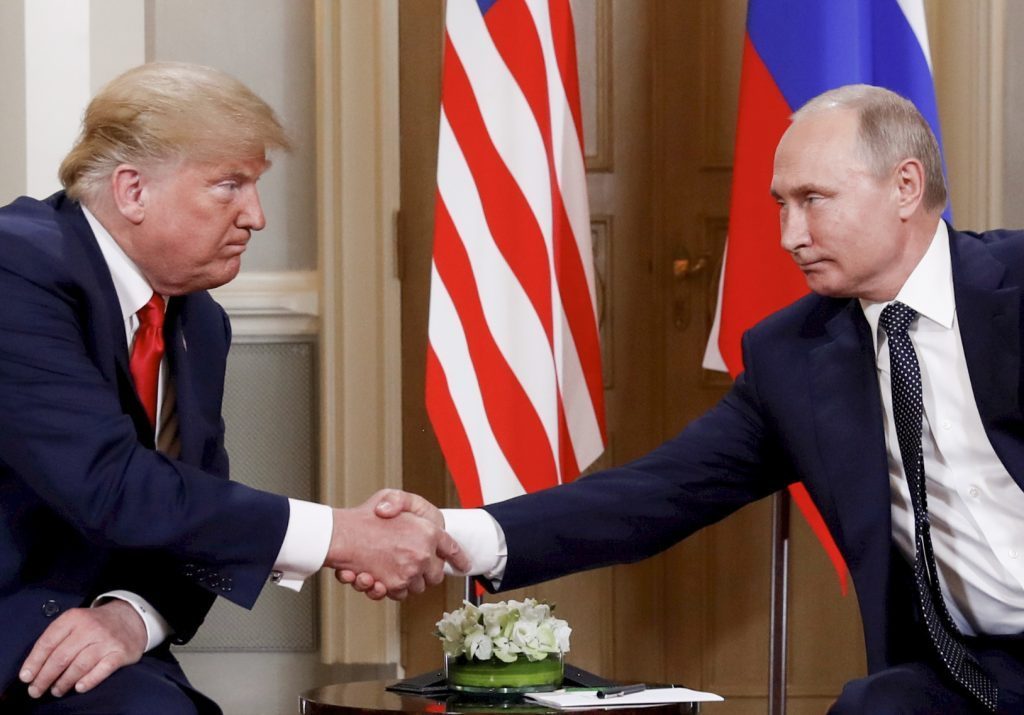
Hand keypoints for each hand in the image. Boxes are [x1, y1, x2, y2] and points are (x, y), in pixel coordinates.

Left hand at [19, 600, 145, 698]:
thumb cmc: (96, 625)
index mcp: (74, 618)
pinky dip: (88, 681)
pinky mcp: (120, 653)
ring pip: (79, 666)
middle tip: (36, 691)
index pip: (48, 642)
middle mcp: (90, 628)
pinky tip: (79, 688)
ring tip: (56, 691)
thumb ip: (57, 639)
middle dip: (44, 678)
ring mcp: (106, 641)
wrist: (131, 618)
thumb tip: (35, 668)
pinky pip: (102, 670)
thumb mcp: (76, 622)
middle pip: (61, 657)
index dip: (34, 662)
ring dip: (63, 683)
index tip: (26, 678)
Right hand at [327, 490, 468, 600]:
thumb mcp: (389, 496)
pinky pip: (399, 593)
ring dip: (407, 581)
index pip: (452, 549)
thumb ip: (404, 504)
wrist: (340, 536)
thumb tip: (415, 521)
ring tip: (390, 568)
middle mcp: (422, 554)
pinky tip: (377, 577)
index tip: (465, 564)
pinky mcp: (393, 585)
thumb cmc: (363, 517)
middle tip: (411, 563)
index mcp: (428, 532)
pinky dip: (390, 588)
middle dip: (426, 572)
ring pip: (417, 586)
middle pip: (435, 574)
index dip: (459, 558)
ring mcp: (409, 572)